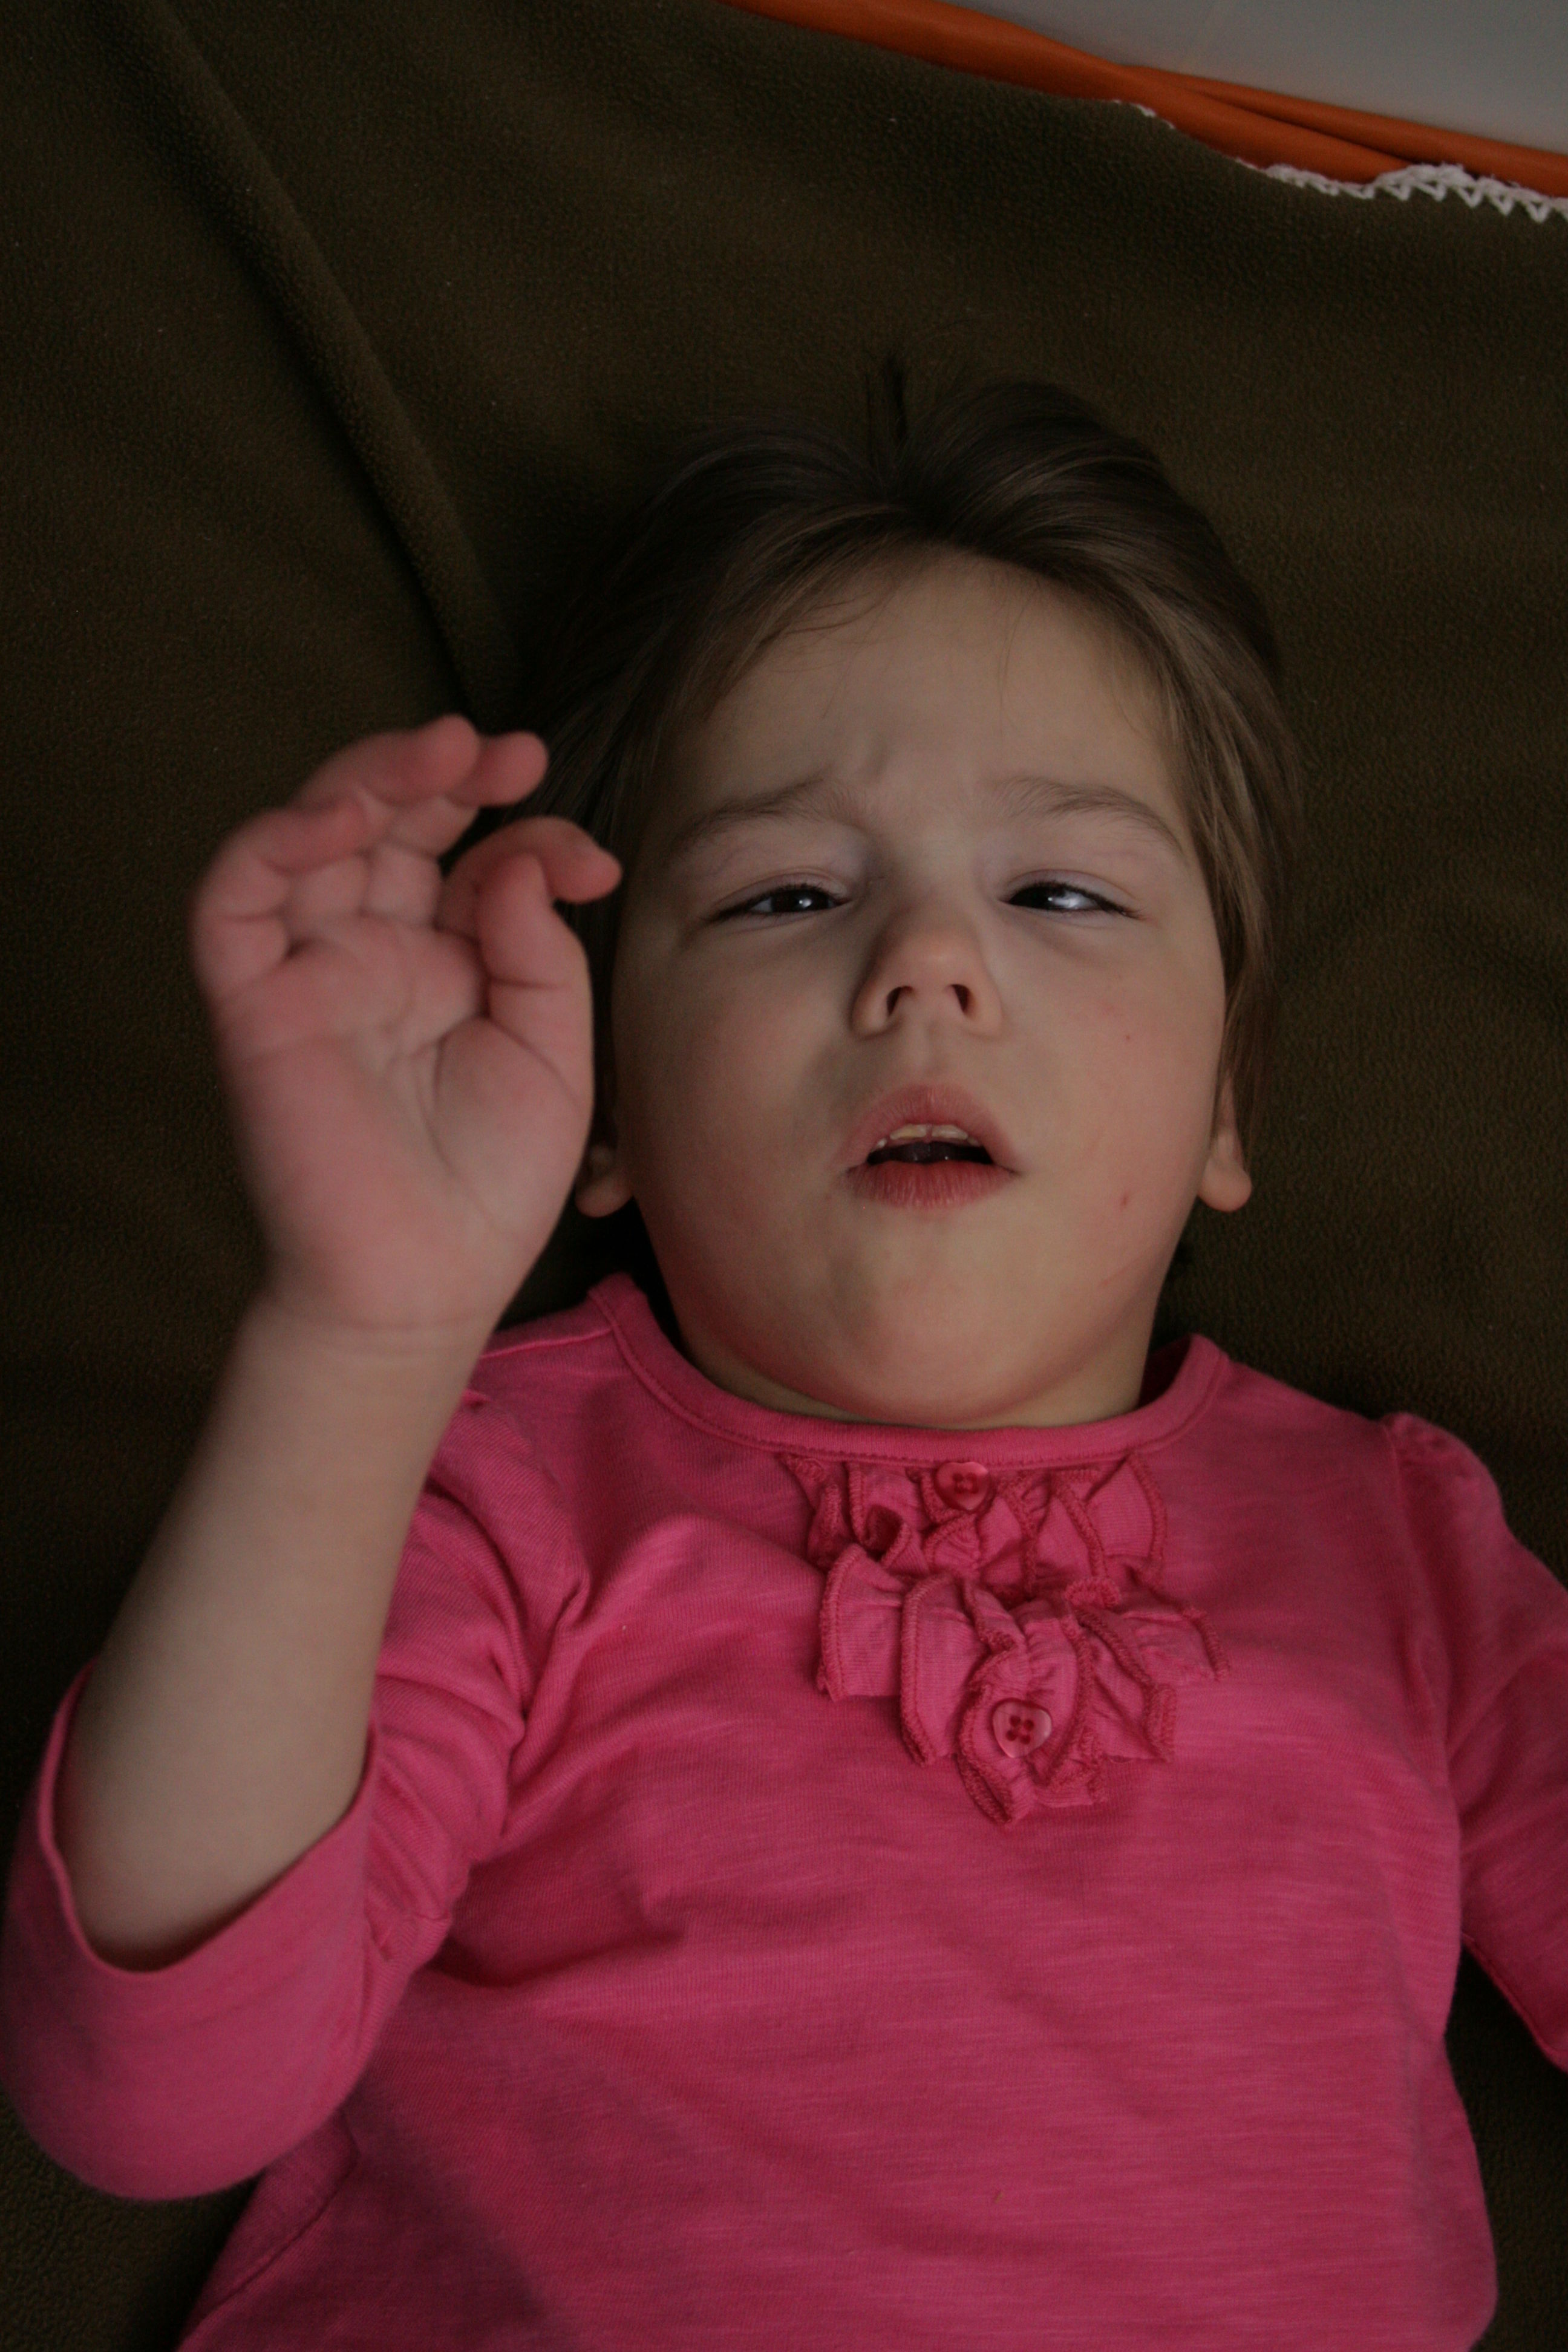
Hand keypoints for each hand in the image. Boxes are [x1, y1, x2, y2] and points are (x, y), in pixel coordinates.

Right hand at [189, 715, 621, 1347]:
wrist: (425, 1287)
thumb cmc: (491, 1186)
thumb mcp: (553, 1052)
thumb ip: (537, 951)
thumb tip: (513, 859)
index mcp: (448, 963)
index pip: (474, 858)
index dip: (528, 832)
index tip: (591, 858)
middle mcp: (374, 953)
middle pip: (389, 823)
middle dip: (443, 770)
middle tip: (506, 750)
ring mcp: (310, 972)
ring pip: (312, 835)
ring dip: (369, 776)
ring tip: (440, 751)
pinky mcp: (252, 1003)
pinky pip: (236, 900)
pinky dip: (277, 841)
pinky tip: (344, 816)